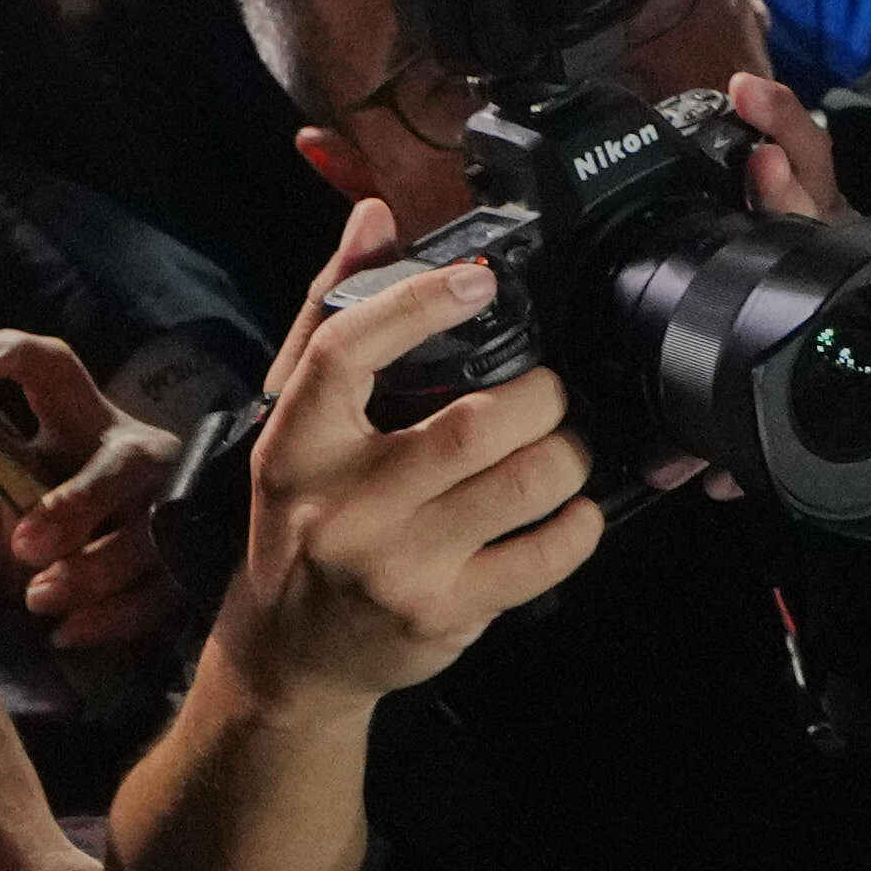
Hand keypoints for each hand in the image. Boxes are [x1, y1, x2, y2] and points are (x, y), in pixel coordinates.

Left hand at [0, 335, 187, 656]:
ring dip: (91, 569)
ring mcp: (174, 504)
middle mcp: (136, 454)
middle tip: (25, 545)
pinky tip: (69, 633)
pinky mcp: (193, 557)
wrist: (128, 574)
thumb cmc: (55, 538)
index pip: (55, 371)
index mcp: (80, 426)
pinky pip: (161, 586)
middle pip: (114, 466)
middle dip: (75, 504)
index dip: (18, 355)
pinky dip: (115, 614)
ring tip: (39, 601)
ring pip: (146, 531)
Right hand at [201, 193, 607, 715]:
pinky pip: (549, 553)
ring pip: (527, 482)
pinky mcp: (447, 612)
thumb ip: (335, 314)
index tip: (478, 281)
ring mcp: (397, 566)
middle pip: (476, 424)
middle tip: (547, 393)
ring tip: (560, 445)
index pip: (346, 352)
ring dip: (569, 453)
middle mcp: (343, 507)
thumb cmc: (302, 519)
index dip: (419, 303)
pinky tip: (568, 508)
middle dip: (541, 395)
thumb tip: (375, 216)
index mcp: (296, 446)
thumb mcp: (297, 424)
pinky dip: (580, 522)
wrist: (290, 654)